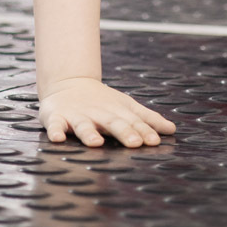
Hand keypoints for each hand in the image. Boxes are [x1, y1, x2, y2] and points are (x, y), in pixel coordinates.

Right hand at [38, 78, 176, 147]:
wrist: (68, 83)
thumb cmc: (102, 102)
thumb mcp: (126, 107)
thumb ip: (147, 119)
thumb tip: (172, 130)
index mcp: (116, 112)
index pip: (132, 122)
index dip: (143, 131)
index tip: (154, 141)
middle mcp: (98, 114)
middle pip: (111, 123)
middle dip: (123, 132)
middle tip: (134, 142)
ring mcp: (77, 116)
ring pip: (83, 125)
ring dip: (89, 133)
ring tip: (96, 142)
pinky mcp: (56, 117)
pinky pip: (54, 125)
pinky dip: (55, 131)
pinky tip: (57, 138)